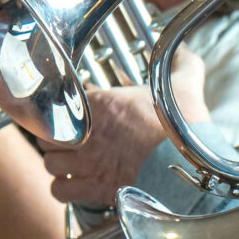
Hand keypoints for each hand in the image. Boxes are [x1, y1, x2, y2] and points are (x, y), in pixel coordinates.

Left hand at [36, 53, 207, 202]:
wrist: (188, 167)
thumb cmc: (184, 128)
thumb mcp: (186, 85)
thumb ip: (182, 63)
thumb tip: (184, 48)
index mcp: (102, 104)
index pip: (65, 102)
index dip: (69, 109)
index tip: (80, 113)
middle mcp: (87, 134)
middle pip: (50, 134)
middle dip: (57, 137)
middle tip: (71, 139)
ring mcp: (87, 163)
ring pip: (50, 163)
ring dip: (58, 164)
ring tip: (71, 163)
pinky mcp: (93, 189)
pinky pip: (59, 191)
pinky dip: (63, 189)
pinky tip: (75, 185)